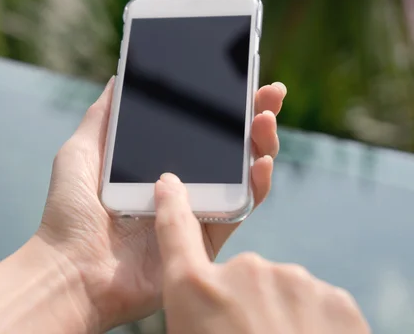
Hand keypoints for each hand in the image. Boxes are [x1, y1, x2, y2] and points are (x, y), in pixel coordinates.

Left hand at [36, 77, 286, 330]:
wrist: (72, 270)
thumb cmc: (69, 213)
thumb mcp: (81, 153)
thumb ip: (104, 118)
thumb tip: (118, 78)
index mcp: (152, 164)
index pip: (195, 129)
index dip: (219, 105)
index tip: (238, 79)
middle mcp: (178, 185)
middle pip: (225, 148)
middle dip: (250, 117)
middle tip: (268, 91)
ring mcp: (192, 211)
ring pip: (239, 175)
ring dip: (259, 145)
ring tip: (265, 118)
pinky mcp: (203, 240)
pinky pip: (239, 212)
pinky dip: (255, 187)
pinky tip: (260, 162)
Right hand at [153, 173, 370, 333]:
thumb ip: (193, 312)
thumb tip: (206, 308)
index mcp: (195, 290)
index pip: (174, 230)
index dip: (171, 204)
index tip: (170, 184)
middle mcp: (242, 272)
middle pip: (238, 277)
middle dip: (241, 304)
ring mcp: (292, 280)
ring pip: (279, 290)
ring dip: (278, 316)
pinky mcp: (333, 296)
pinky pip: (313, 302)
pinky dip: (310, 324)